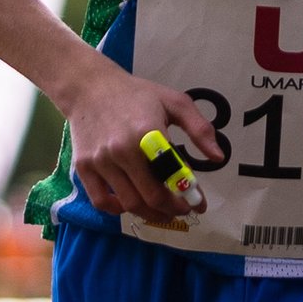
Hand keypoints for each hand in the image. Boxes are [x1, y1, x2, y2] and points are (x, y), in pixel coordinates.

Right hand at [64, 61, 223, 226]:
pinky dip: (118, 210)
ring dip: (151, 214)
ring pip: (129, 203)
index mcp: (147, 133)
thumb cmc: (136, 94)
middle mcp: (122, 151)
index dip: (189, 196)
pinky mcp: (84, 167)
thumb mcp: (174, 102)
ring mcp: (100, 161)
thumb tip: (218, 157)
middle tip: (183, 209)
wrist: (89, 87)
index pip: (173, 175)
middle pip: (151, 197)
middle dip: (173, 209)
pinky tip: (131, 205)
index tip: (200, 204)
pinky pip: (101, 201)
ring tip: (163, 212)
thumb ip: (199, 129)